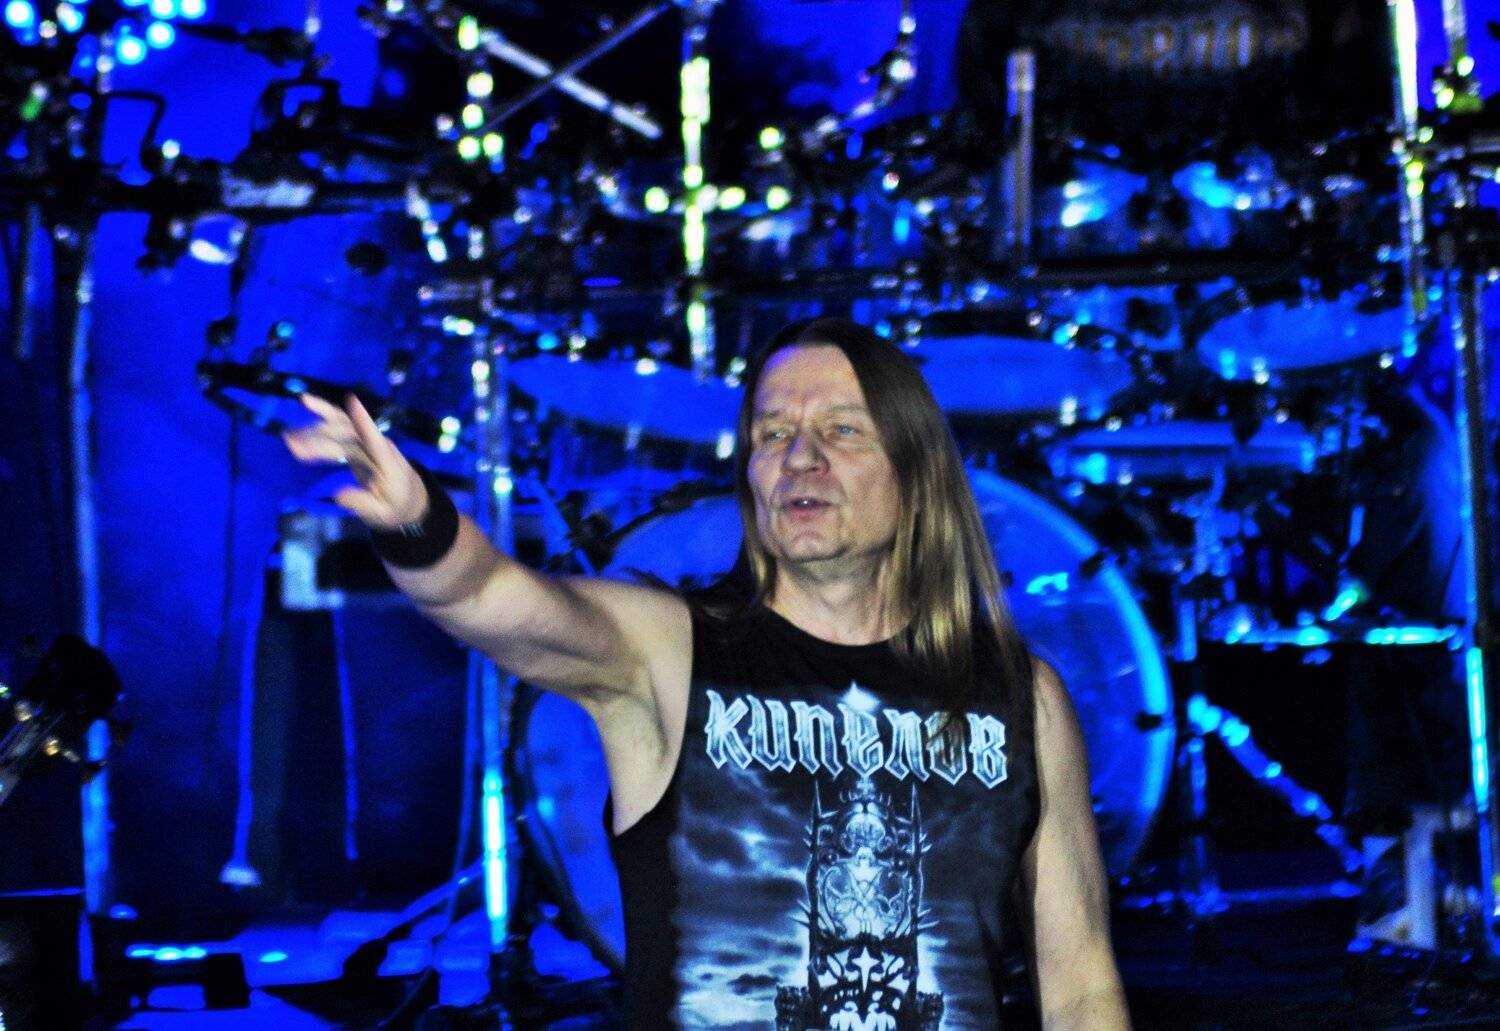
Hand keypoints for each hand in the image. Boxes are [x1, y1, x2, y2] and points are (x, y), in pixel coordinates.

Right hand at [282, 393, 428, 529]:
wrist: (408, 497)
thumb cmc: (396, 506)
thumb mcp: (382, 515)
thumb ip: (362, 504)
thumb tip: (338, 495)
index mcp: (387, 463)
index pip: (376, 442)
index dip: (365, 422)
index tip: (352, 402)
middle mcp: (376, 446)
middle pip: (348, 436)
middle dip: (320, 439)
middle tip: (292, 445)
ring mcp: (367, 441)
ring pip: (340, 428)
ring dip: (314, 430)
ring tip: (289, 437)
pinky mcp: (357, 440)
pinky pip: (338, 426)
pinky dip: (321, 417)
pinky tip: (305, 401)